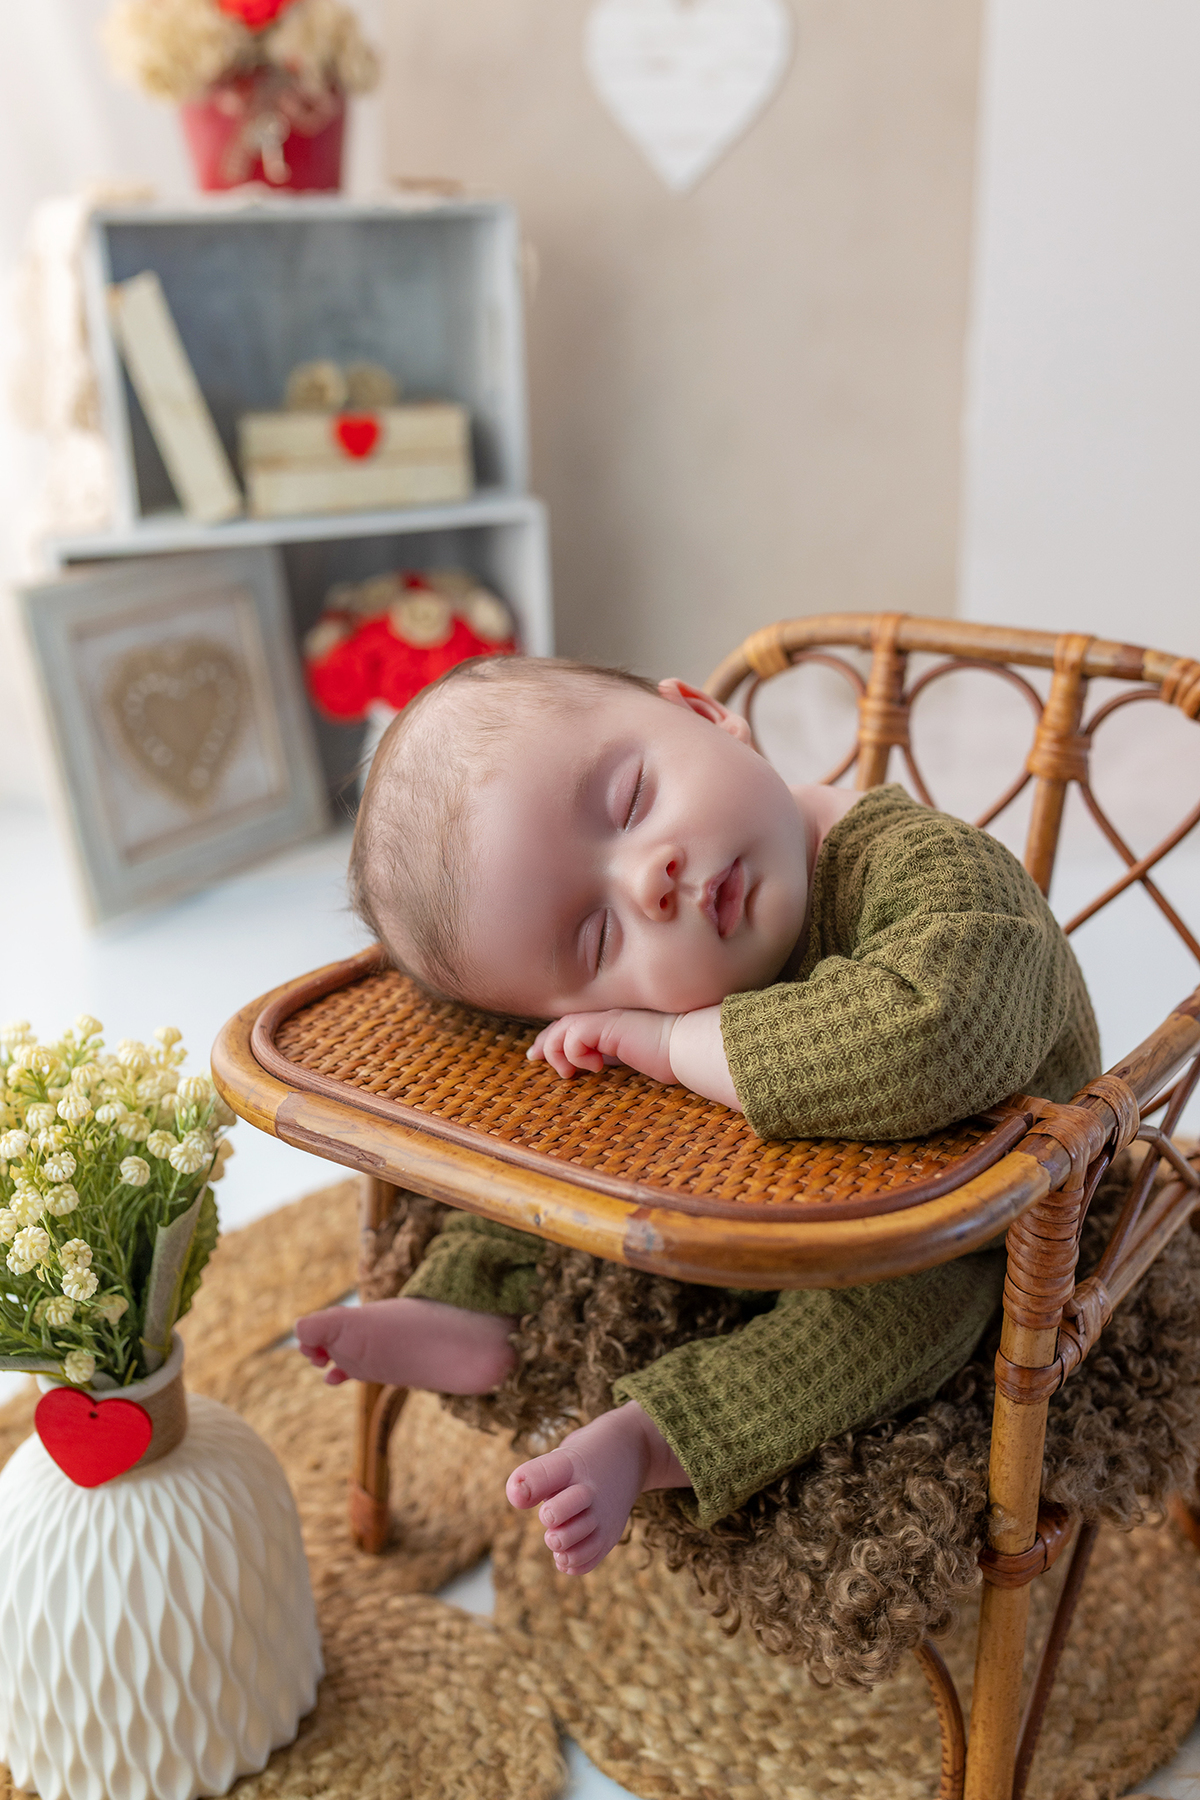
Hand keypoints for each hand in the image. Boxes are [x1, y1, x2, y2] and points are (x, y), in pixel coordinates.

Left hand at [528, 1009, 676, 1083]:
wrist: (693, 1044)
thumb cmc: (677, 1053)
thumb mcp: (638, 1055)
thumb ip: (617, 1054)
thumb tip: (596, 1063)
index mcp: (615, 1019)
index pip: (576, 1023)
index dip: (556, 1036)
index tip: (541, 1053)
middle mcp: (608, 1013)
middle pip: (564, 1022)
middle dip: (544, 1040)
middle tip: (533, 1058)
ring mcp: (608, 1017)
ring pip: (563, 1029)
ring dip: (557, 1052)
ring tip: (569, 1072)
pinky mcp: (608, 1025)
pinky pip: (574, 1037)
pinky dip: (575, 1054)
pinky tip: (594, 1066)